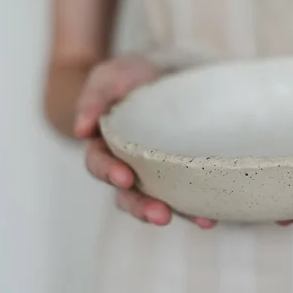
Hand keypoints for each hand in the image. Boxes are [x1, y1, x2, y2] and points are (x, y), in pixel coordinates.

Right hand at [75, 55, 215, 228]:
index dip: (109, 172)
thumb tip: (81, 128)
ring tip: (198, 222)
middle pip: (128, 195)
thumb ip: (94, 97)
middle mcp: (128, 166)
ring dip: (176, 213)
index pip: (100, 164)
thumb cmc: (131, 76)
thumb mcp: (109, 77)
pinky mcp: (180, 174)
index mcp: (105, 146)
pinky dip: (197, 209)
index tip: (123, 176)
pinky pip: (186, 196)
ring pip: (159, 201)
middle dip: (142, 207)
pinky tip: (210, 217)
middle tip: (159, 214)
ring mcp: (155, 174)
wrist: (163, 71)